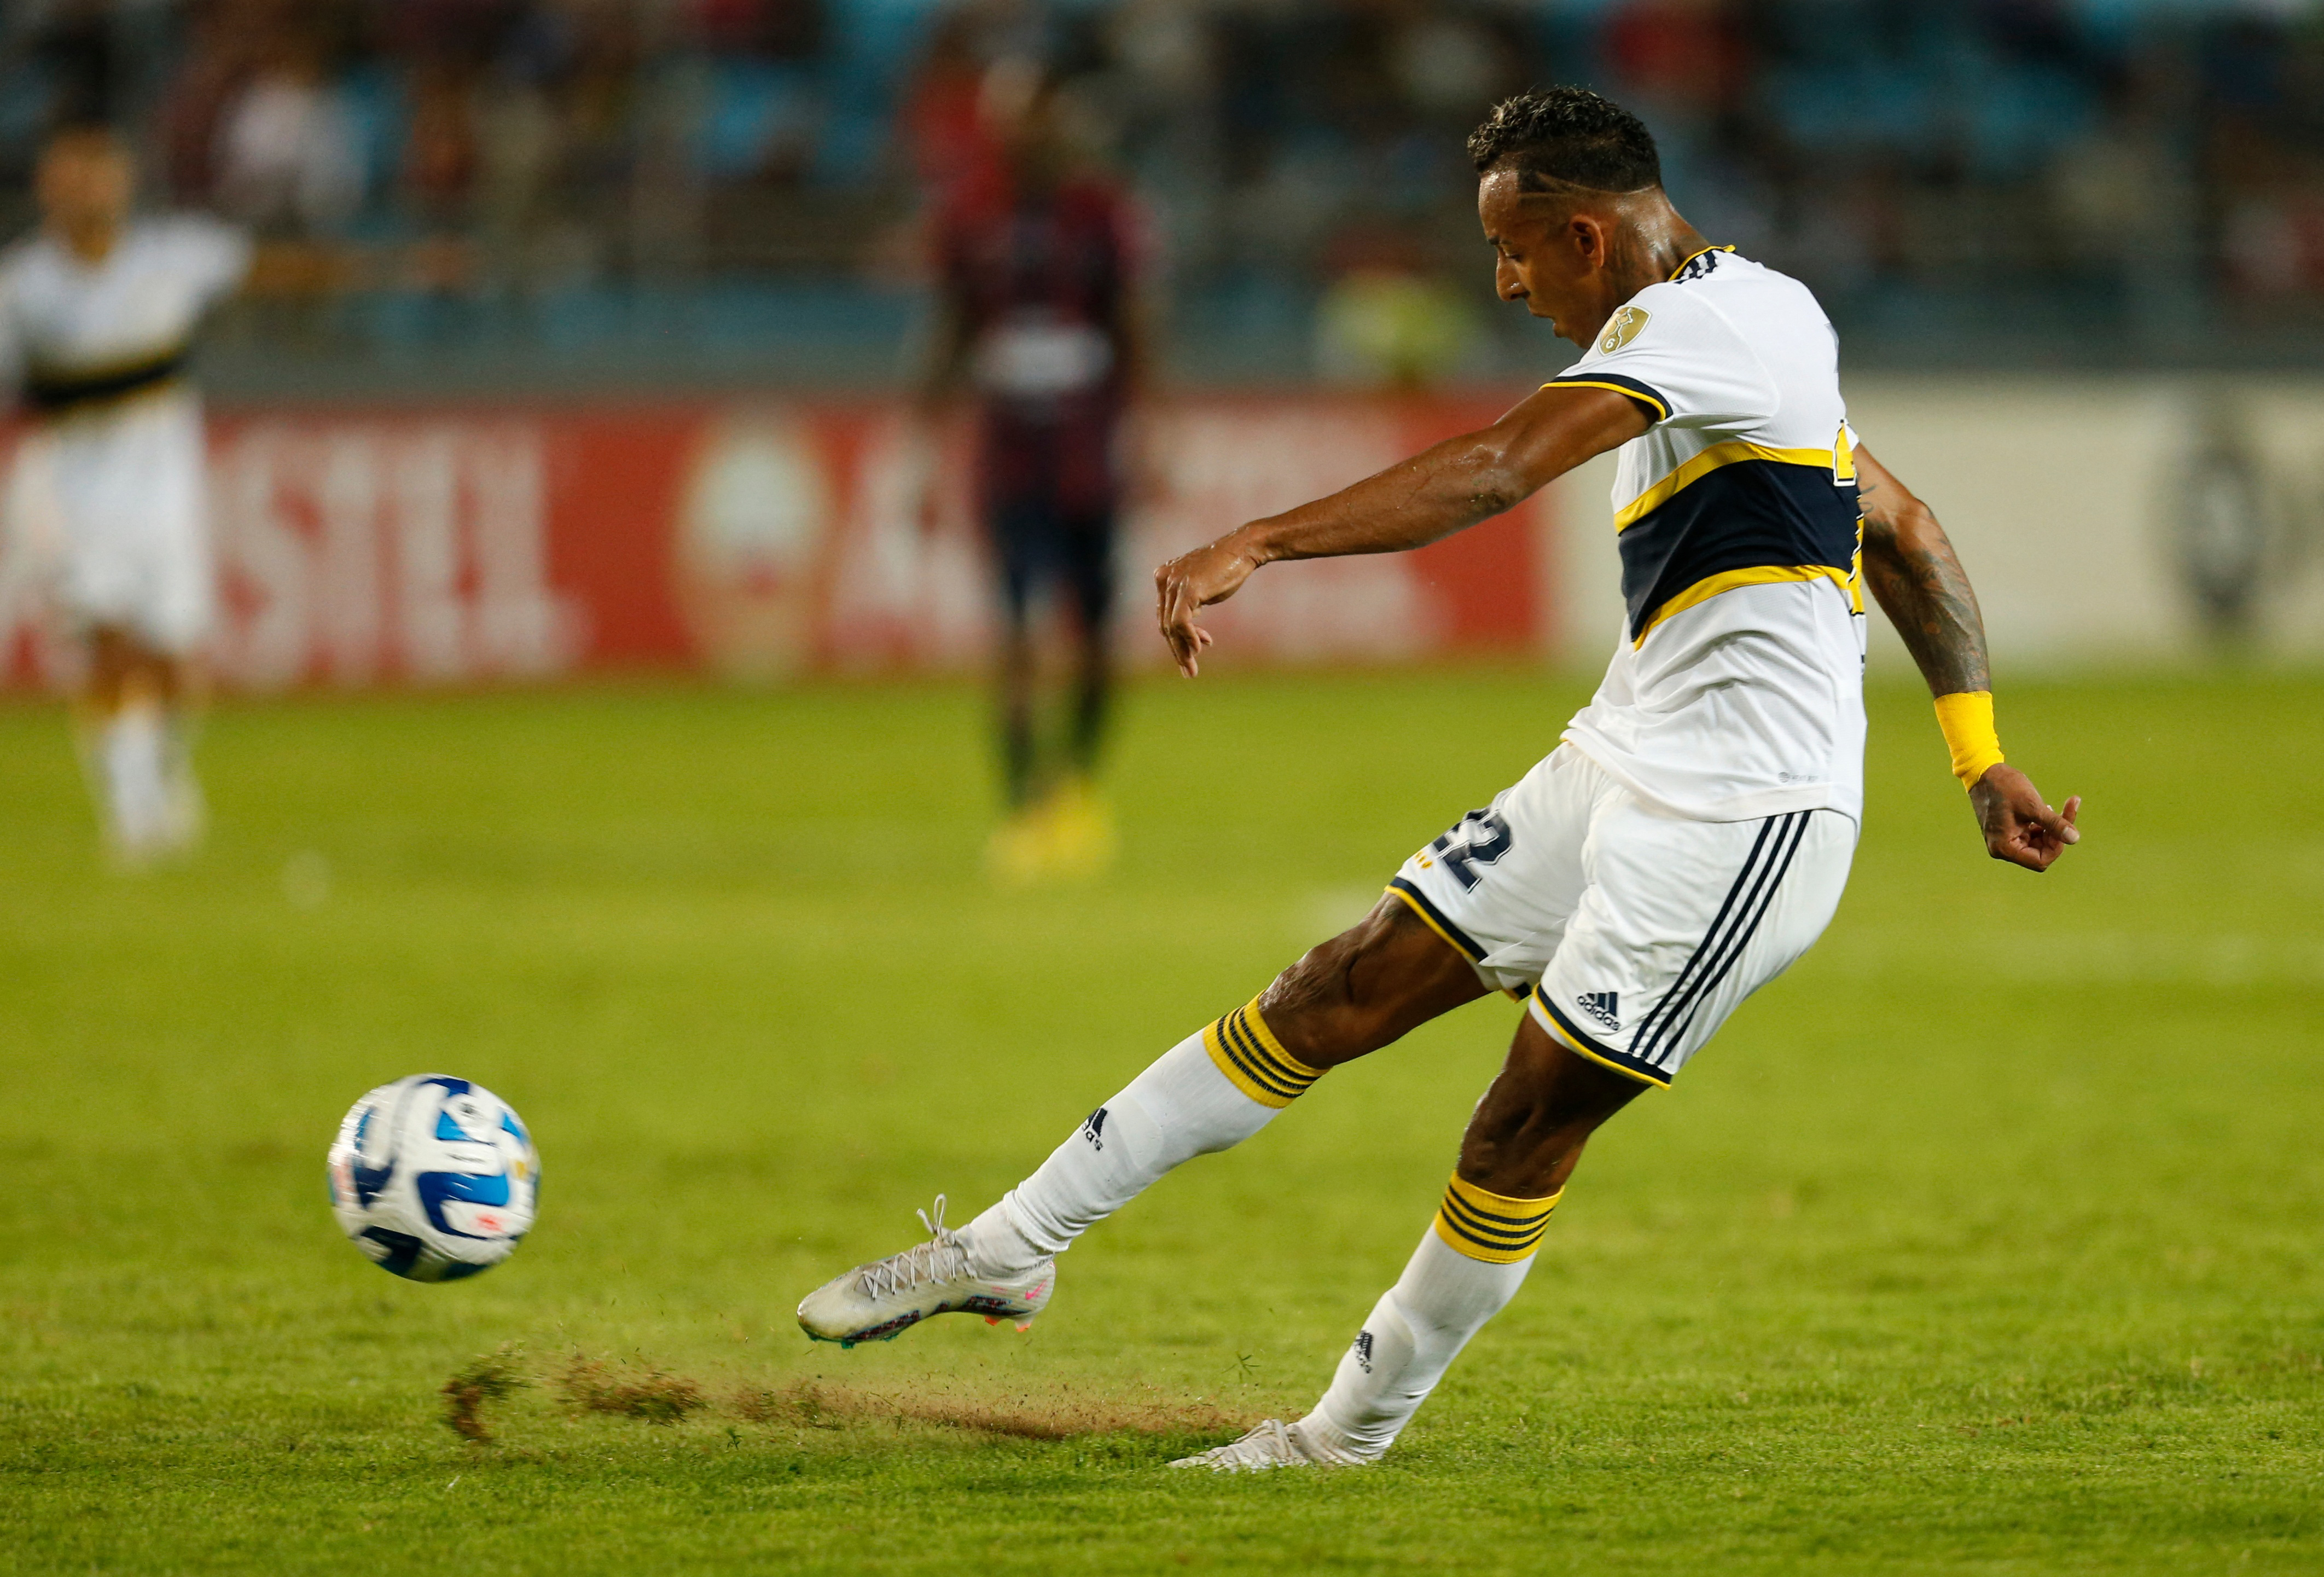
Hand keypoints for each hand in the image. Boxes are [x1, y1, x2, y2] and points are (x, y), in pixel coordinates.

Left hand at [1154, 531, 1263, 676]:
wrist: (1243, 550)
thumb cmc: (1226, 569)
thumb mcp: (1201, 590)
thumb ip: (1188, 607)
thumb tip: (1185, 636)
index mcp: (1163, 577)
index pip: (1164, 616)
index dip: (1177, 638)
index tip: (1194, 653)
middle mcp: (1163, 579)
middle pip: (1164, 624)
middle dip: (1177, 649)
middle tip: (1188, 670)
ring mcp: (1173, 583)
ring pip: (1170, 627)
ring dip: (1182, 650)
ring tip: (1192, 667)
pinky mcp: (1186, 590)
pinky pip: (1180, 623)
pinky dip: (1189, 638)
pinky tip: (1199, 648)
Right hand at [1969, 763, 2080, 871]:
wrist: (1984, 772)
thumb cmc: (2005, 787)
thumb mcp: (2032, 806)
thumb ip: (2054, 824)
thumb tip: (2074, 839)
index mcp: (2004, 848)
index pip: (2040, 860)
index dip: (2057, 845)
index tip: (2065, 825)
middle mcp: (2003, 849)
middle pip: (2041, 853)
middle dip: (2056, 834)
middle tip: (2066, 810)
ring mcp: (2006, 840)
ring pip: (2039, 844)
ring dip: (2051, 828)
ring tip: (2052, 806)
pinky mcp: (2010, 831)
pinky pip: (2033, 835)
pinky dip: (2043, 824)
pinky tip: (2045, 808)